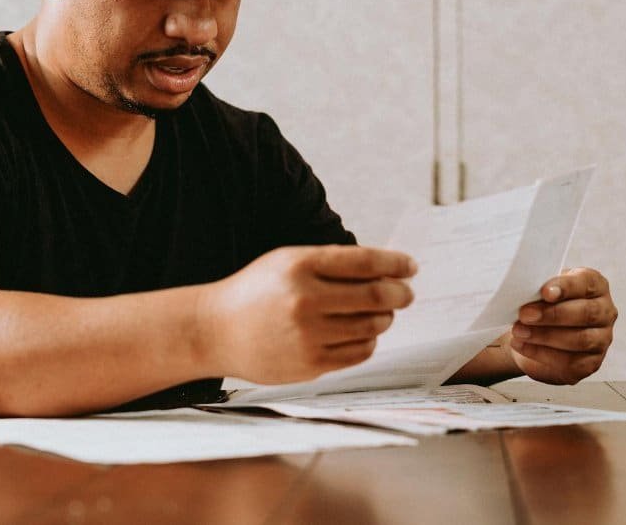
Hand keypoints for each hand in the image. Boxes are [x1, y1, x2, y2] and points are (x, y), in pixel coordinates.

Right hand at [199, 245, 415, 384]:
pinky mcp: (310, 364)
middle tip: (406, 293)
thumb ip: (331, 263)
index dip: (395, 264)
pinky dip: (369, 341)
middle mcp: (305, 299)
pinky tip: (363, 333)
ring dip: (385, 318)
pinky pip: (359, 352)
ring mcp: (308, 335)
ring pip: (372, 326)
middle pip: (376, 296)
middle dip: (400, 293)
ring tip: (381, 313)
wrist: (215, 330)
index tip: (410, 266)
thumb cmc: (257, 292)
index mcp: (300, 265)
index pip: (364, 262)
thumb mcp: (287, 261)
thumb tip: (384, 270)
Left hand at [509, 267, 615, 384]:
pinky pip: (570, 361)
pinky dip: (542, 354)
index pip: (588, 282)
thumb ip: (541, 289)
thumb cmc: (543, 306)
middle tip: (525, 314)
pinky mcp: (590, 363)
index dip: (567, 286)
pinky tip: (524, 346)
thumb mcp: (542, 291)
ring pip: (580, 339)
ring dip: (545, 336)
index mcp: (596, 286)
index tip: (545, 292)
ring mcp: (601, 340)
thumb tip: (527, 291)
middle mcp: (605, 312)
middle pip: (586, 313)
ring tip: (520, 331)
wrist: (535, 335)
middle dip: (553, 314)